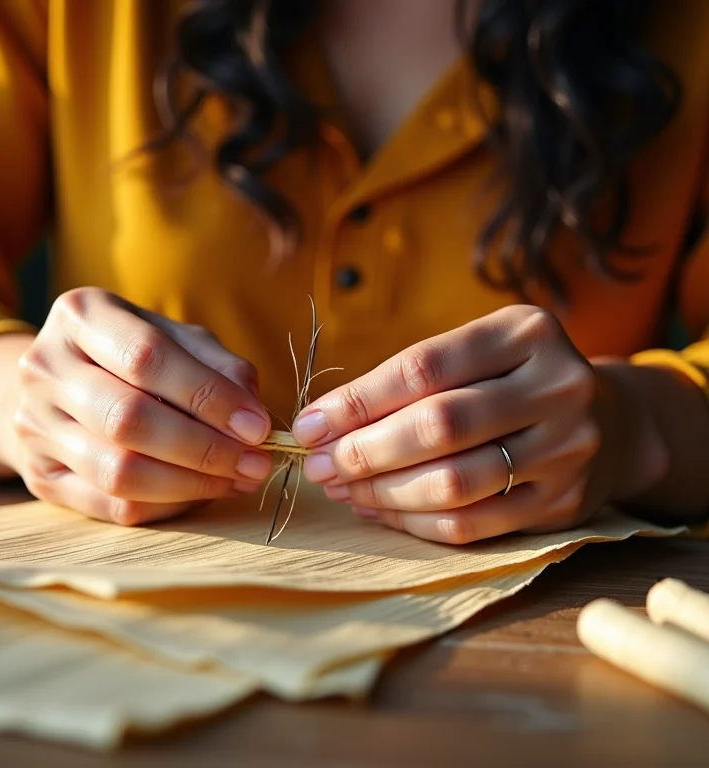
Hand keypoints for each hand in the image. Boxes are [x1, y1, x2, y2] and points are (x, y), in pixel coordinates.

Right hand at [7, 288, 271, 524]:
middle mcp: (46, 367)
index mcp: (82, 315)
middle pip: (128, 418)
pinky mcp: (41, 476)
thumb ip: (221, 368)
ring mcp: (34, 425)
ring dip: (191, 483)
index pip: (147, 357)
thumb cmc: (138, 358)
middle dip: (205, 448)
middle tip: (255, 463)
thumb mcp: (181, 341)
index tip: (258, 426)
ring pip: (118, 470)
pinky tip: (202, 493)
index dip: (209, 396)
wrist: (65, 386)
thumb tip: (253, 418)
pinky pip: (112, 505)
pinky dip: (168, 505)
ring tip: (237, 480)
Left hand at [293, 305, 663, 544]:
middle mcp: (557, 386)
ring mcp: (567, 448)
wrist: (608, 420)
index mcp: (526, 332)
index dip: (358, 401)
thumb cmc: (514, 379)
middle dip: (364, 452)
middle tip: (319, 466)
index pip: (424, 367)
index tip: (310, 424)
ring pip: (454, 483)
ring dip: (382, 493)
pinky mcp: (563, 501)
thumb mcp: (477, 352)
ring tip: (342, 490)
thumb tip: (324, 424)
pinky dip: (415, 522)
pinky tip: (380, 511)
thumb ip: (410, 379)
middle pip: (440, 426)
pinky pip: (474, 524)